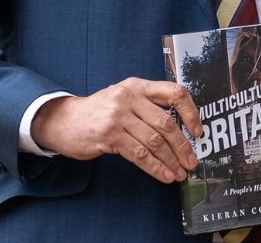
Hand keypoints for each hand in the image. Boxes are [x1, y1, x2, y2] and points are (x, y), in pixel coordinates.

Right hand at [30, 77, 201, 182]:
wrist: (63, 120)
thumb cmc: (98, 112)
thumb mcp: (123, 98)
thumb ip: (147, 106)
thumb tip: (179, 131)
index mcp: (137, 85)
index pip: (174, 92)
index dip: (190, 112)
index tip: (197, 131)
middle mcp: (129, 97)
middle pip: (166, 123)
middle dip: (182, 146)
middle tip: (191, 161)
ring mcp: (118, 116)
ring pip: (154, 141)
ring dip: (170, 160)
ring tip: (179, 172)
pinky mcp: (109, 135)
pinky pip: (139, 154)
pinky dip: (155, 167)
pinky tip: (163, 175)